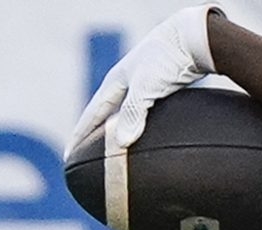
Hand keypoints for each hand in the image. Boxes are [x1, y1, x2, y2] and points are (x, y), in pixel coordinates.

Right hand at [69, 5, 223, 155]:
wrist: (193, 41)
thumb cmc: (166, 60)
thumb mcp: (146, 88)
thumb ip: (133, 114)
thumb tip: (121, 143)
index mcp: (114, 83)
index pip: (91, 116)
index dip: (80, 136)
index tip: (68, 155)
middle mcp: (125, 85)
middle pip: (104, 116)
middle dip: (93, 136)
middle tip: (84, 156)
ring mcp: (143, 86)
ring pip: (124, 115)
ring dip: (116, 132)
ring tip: (111, 151)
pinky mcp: (162, 90)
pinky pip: (143, 115)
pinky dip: (137, 127)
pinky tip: (143, 137)